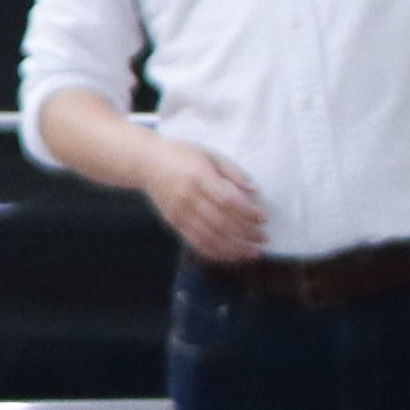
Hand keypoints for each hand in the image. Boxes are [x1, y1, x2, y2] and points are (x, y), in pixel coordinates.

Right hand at [139, 136, 269, 264]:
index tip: (262, 218)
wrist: (146, 163)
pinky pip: (196, 242)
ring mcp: (180, 212)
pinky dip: (216, 252)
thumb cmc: (181, 155)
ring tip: (252, 252)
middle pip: (221, 222)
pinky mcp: (174, 223)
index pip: (227, 200)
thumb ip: (232, 171)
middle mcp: (188, 197)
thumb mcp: (209, 154)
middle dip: (245, 234)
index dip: (247, 213)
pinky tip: (231, 255)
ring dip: (233, 248)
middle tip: (263, 238)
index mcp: (199, 176)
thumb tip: (255, 190)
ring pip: (209, 237)